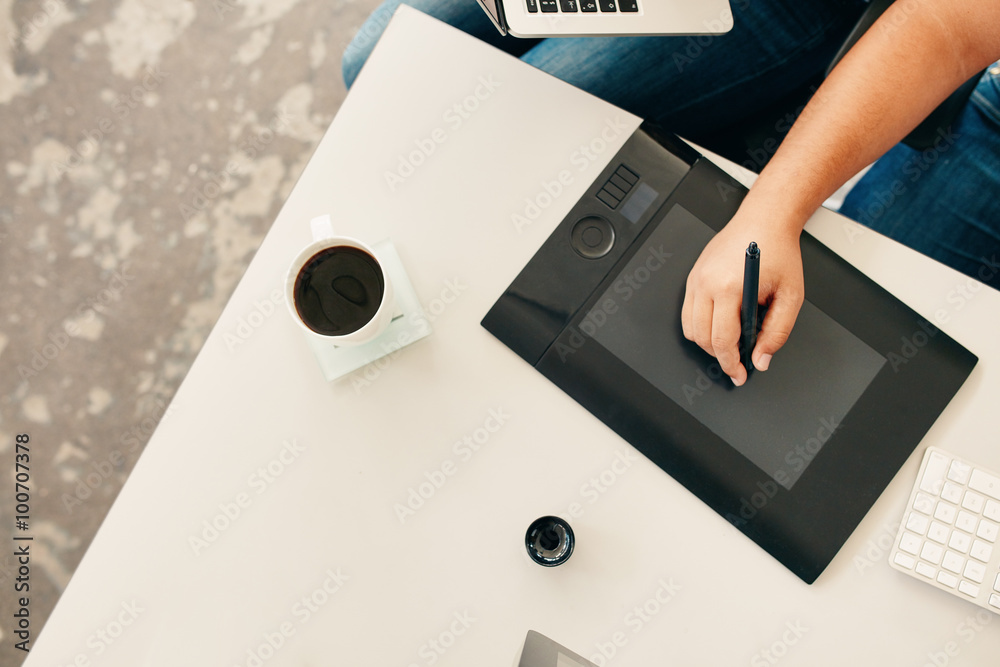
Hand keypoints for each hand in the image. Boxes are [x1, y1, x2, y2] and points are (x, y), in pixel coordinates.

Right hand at [680, 206, 804, 385]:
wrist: (764, 220)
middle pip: (703, 338)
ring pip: (690, 329)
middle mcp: (707, 283)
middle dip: (721, 356)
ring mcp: (696, 279)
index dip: (731, 363)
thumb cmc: (778, 252)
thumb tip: (761, 359)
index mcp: (731, 287)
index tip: (739, 375)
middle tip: (739, 362)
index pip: (722, 340)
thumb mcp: (791, 296)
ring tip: (730, 343)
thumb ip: (777, 332)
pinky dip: (700, 327)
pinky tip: (720, 325)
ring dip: (709, 342)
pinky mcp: (693, 277)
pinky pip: (687, 314)